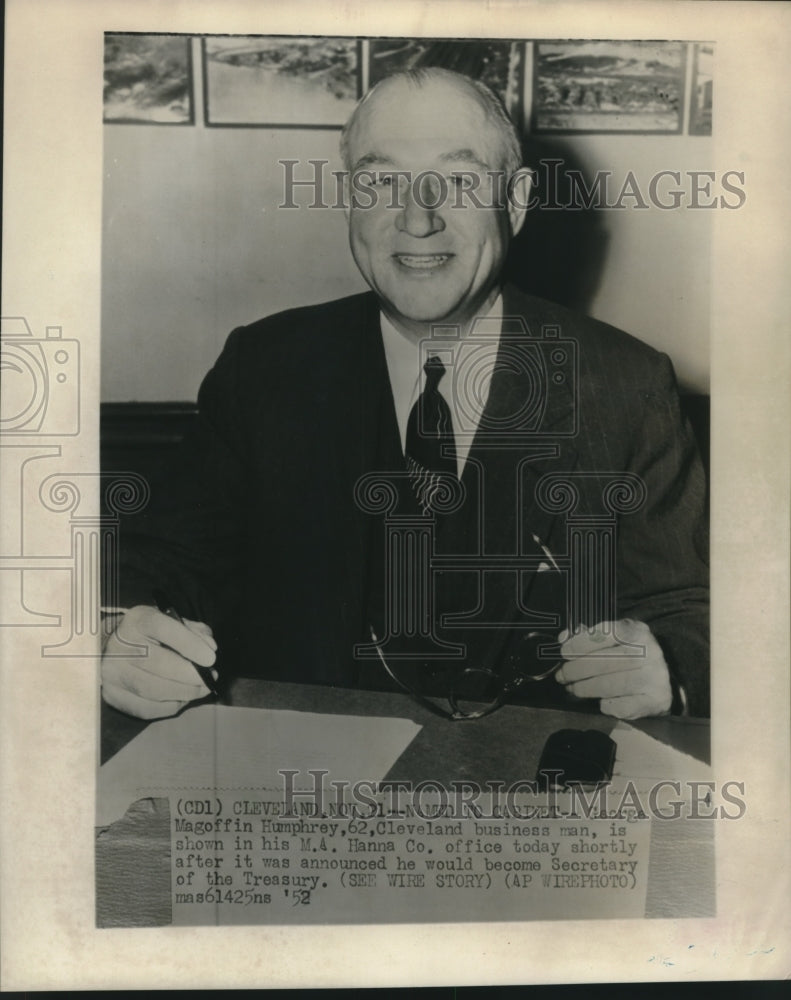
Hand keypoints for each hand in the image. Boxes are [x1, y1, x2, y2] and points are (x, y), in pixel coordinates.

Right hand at [102, 605, 217, 719]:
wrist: (115, 648)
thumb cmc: (152, 636)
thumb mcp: (173, 623)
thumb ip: (195, 631)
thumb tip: (210, 647)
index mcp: (138, 621)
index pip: (162, 628)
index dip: (189, 644)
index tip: (210, 658)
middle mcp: (120, 645)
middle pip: (158, 664)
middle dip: (191, 676)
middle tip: (209, 679)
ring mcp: (112, 672)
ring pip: (153, 690)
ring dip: (184, 693)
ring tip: (201, 689)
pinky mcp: (112, 695)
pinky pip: (146, 708)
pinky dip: (170, 706)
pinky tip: (182, 698)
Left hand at [555, 619, 671, 718]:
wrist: (663, 680)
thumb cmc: (629, 656)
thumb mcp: (614, 640)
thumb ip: (588, 637)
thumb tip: (563, 638)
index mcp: (638, 632)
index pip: (607, 633)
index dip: (581, 643)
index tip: (564, 652)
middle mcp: (650, 652)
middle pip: (604, 662)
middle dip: (576, 670)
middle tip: (561, 676)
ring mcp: (655, 677)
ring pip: (609, 685)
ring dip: (584, 689)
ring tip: (572, 689)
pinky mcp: (656, 701)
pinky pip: (621, 706)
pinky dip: (606, 705)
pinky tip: (601, 701)